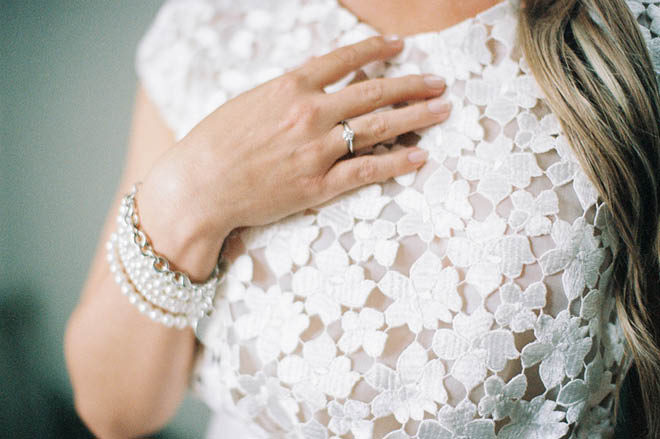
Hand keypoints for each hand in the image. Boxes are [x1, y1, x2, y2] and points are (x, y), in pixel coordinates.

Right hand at [138, 35, 450, 272]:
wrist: (197, 186)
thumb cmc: (214, 143)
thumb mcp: (250, 102)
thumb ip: (287, 91)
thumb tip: (315, 80)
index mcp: (291, 86)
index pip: (345, 58)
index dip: (378, 50)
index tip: (401, 47)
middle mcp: (310, 112)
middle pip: (374, 91)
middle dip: (412, 84)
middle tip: (439, 83)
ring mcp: (317, 149)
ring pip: (379, 127)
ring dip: (417, 116)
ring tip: (443, 109)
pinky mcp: (319, 184)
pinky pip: (368, 171)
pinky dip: (397, 163)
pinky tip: (420, 156)